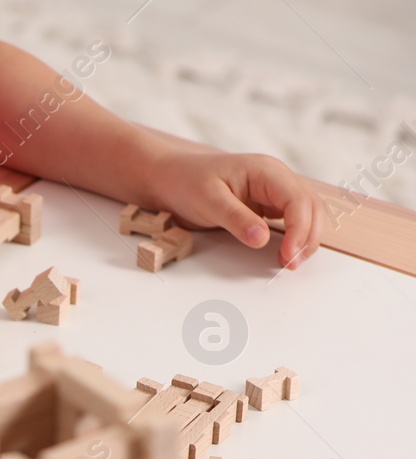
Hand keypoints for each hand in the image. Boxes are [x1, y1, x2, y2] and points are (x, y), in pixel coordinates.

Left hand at [144, 150, 323, 269]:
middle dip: (308, 236)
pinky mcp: (267, 206)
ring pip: (306, 213)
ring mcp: (274, 192)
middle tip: (292, 264)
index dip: (299, 229)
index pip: (298, 199)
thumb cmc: (187, 182)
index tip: (288, 254)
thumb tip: (262, 239)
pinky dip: (295, 236)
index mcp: (266, 171)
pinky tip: (286, 252)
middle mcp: (276, 179)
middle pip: (311, 206)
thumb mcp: (208, 200)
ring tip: (291, 262)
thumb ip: (236, 219)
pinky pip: (292, 219)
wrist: (171, 178)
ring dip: (306, 237)